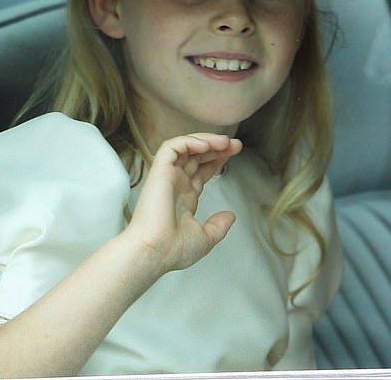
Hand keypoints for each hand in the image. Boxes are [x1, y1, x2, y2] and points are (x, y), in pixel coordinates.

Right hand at [125, 133, 241, 274]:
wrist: (155, 251)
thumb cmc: (172, 249)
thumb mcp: (204, 238)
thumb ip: (218, 226)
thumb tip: (230, 216)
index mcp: (184, 197)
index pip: (202, 170)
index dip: (218, 159)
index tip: (234, 153)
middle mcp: (176, 183)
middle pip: (197, 155)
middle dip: (217, 146)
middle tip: (235, 144)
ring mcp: (168, 175)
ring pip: (185, 146)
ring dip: (206, 140)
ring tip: (225, 141)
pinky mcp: (159, 170)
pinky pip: (172, 147)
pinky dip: (189, 141)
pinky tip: (206, 145)